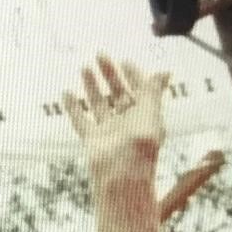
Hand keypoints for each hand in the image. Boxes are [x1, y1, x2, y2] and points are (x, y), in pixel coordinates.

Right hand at [64, 52, 171, 191]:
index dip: (133, 75)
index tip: (124, 60)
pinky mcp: (92, 140)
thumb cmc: (140, 146)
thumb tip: (165, 71)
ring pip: (99, 103)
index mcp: (145, 117)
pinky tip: (66, 93)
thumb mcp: (150, 114)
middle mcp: (128, 123)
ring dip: (92, 85)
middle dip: (110, 74)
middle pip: (118, 93)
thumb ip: (152, 92)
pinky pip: (81, 120)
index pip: (140, 91)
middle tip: (100, 55)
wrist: (121, 177)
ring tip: (84, 67)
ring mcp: (109, 131)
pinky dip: (73, 107)